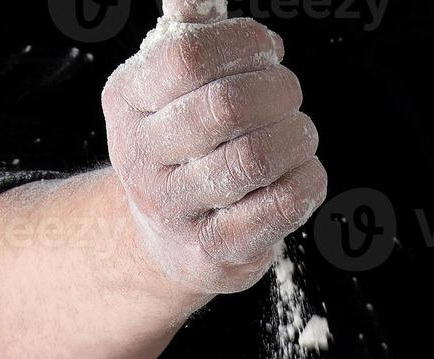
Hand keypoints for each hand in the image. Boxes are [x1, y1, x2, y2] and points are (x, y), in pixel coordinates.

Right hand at [102, 0, 327, 294]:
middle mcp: (140, 159)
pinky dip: (306, 181)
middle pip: (227, 107)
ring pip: (254, 158)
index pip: (188, 56)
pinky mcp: (213, 250)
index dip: (244, 45)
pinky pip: (278, 206)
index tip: (268, 53)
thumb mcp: (172, 86)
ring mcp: (174, 211)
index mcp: (127, 101)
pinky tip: (302, 172)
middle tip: (289, 96)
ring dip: (296, 136)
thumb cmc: (184, 146)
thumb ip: (190, 32)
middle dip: (279, 91)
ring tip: (298, 134)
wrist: (169, 240)